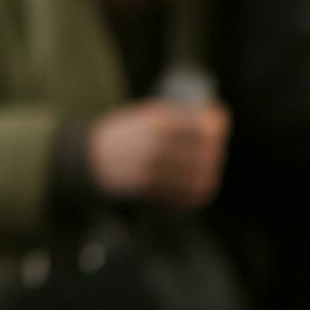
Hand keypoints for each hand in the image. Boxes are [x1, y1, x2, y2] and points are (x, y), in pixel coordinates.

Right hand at [87, 101, 229, 208]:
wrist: (90, 157)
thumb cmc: (125, 133)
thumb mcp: (147, 114)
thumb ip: (180, 116)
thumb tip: (218, 120)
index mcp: (155, 123)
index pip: (202, 127)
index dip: (216, 125)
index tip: (217, 121)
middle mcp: (155, 147)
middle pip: (205, 152)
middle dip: (214, 147)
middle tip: (213, 144)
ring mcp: (152, 170)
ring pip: (199, 176)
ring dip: (209, 169)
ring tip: (206, 163)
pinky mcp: (150, 190)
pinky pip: (186, 195)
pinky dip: (198, 189)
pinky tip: (197, 180)